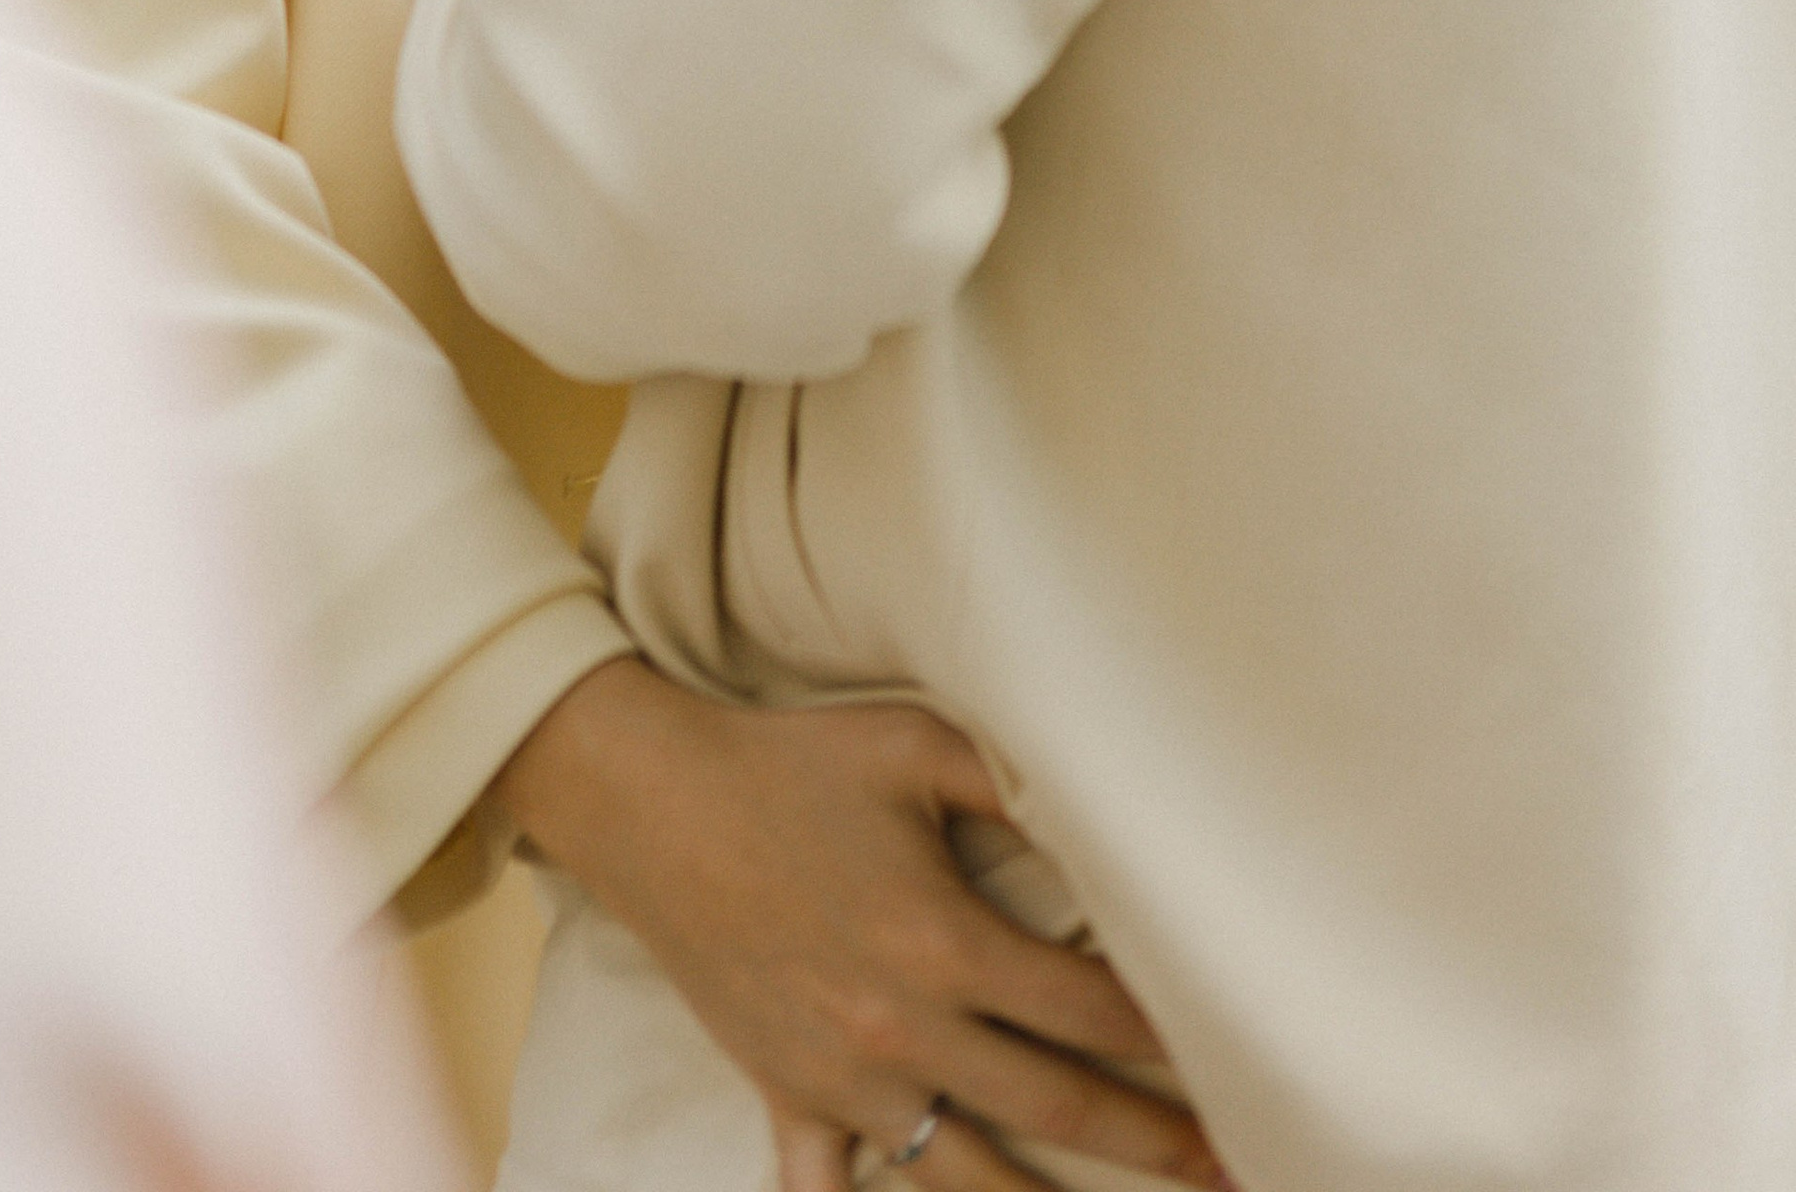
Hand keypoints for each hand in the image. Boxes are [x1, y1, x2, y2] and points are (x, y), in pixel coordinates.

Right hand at [493, 659, 1230, 1188]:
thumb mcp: (913, 742)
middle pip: (1055, 1108)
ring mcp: (840, 1080)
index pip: (1088, 1009)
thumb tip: (1105, 809)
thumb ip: (1014, 779)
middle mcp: (900, 1028)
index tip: (1237, 1056)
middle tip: (1239, 1168)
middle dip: (1155, 1143)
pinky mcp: (786, 1099)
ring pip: (967, 1181)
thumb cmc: (791, 761)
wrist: (650, 800)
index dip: (1170, 1036)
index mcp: (941, 940)